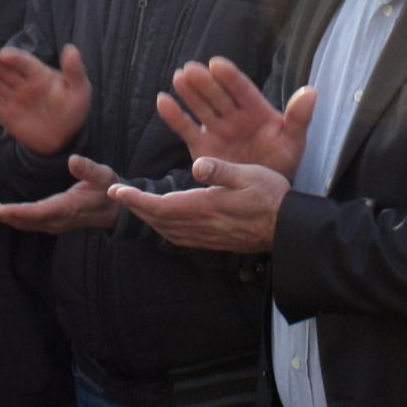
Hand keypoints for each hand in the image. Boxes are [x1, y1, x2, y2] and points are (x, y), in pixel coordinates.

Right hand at [0, 44, 91, 156]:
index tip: (4, 54)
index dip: (15, 57)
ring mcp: (14, 99)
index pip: (25, 63)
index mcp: (40, 75)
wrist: (64, 139)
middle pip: (7, 70)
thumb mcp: (80, 90)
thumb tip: (71, 48)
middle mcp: (24, 84)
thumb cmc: (73, 110)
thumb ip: (74, 71)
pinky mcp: (7, 115)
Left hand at [0, 154, 123, 232]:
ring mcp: (53, 223)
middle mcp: (57, 220)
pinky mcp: (50, 222)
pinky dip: (10, 217)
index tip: (2, 210)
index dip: (20, 212)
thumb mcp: (104, 176)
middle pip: (25, 220)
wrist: (114, 211)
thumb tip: (72, 160)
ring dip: (2, 216)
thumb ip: (88, 170)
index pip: (40, 212)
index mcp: (68, 208)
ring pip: (23, 223)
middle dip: (2, 214)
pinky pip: (27, 222)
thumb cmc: (109, 190)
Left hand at [110, 156, 290, 252]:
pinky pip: (180, 238)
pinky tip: (165, 222)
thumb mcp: (249, 175)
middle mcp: (202, 225)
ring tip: (136, 206)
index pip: (161, 206)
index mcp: (206, 206)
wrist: (288, 229)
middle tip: (118, 195)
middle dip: (135, 208)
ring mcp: (207, 236)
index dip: (136, 199)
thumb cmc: (271, 197)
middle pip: (158, 220)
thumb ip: (221, 171)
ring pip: (167, 231)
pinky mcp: (214, 241)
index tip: (117, 191)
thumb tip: (197, 165)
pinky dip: (165, 228)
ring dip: (148, 219)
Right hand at [157, 59, 313, 175]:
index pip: (242, 90)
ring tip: (179, 77)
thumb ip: (299, 118)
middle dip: (205, 82)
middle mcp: (234, 116)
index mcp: (256, 111)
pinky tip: (163, 100)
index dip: (230, 78)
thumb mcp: (294, 141)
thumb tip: (311, 92)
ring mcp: (216, 129)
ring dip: (189, 93)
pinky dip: (174, 115)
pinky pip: (185, 128)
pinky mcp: (201, 145)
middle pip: (218, 95)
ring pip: (201, 107)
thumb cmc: (283, 161)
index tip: (218, 64)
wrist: (265, 191)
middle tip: (191, 69)